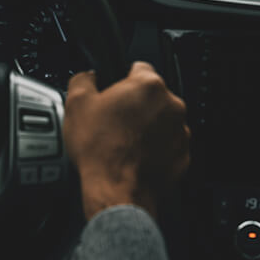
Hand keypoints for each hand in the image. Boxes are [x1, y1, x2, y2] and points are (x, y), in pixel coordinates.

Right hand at [63, 61, 189, 220]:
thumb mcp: (76, 104)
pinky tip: (135, 157)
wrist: (116, 191)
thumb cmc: (100, 150)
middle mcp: (171, 105)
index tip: (114, 93)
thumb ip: (83, 80)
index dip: (122, 80)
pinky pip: (168, 146)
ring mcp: (180, 132)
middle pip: (152, 96)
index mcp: (148, 86)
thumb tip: (87, 77)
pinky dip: (156, 149)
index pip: (139, 68)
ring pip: (162, 121)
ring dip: (147, 128)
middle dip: (135, 106)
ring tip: (123, 143)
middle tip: (114, 122)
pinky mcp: (183, 156)